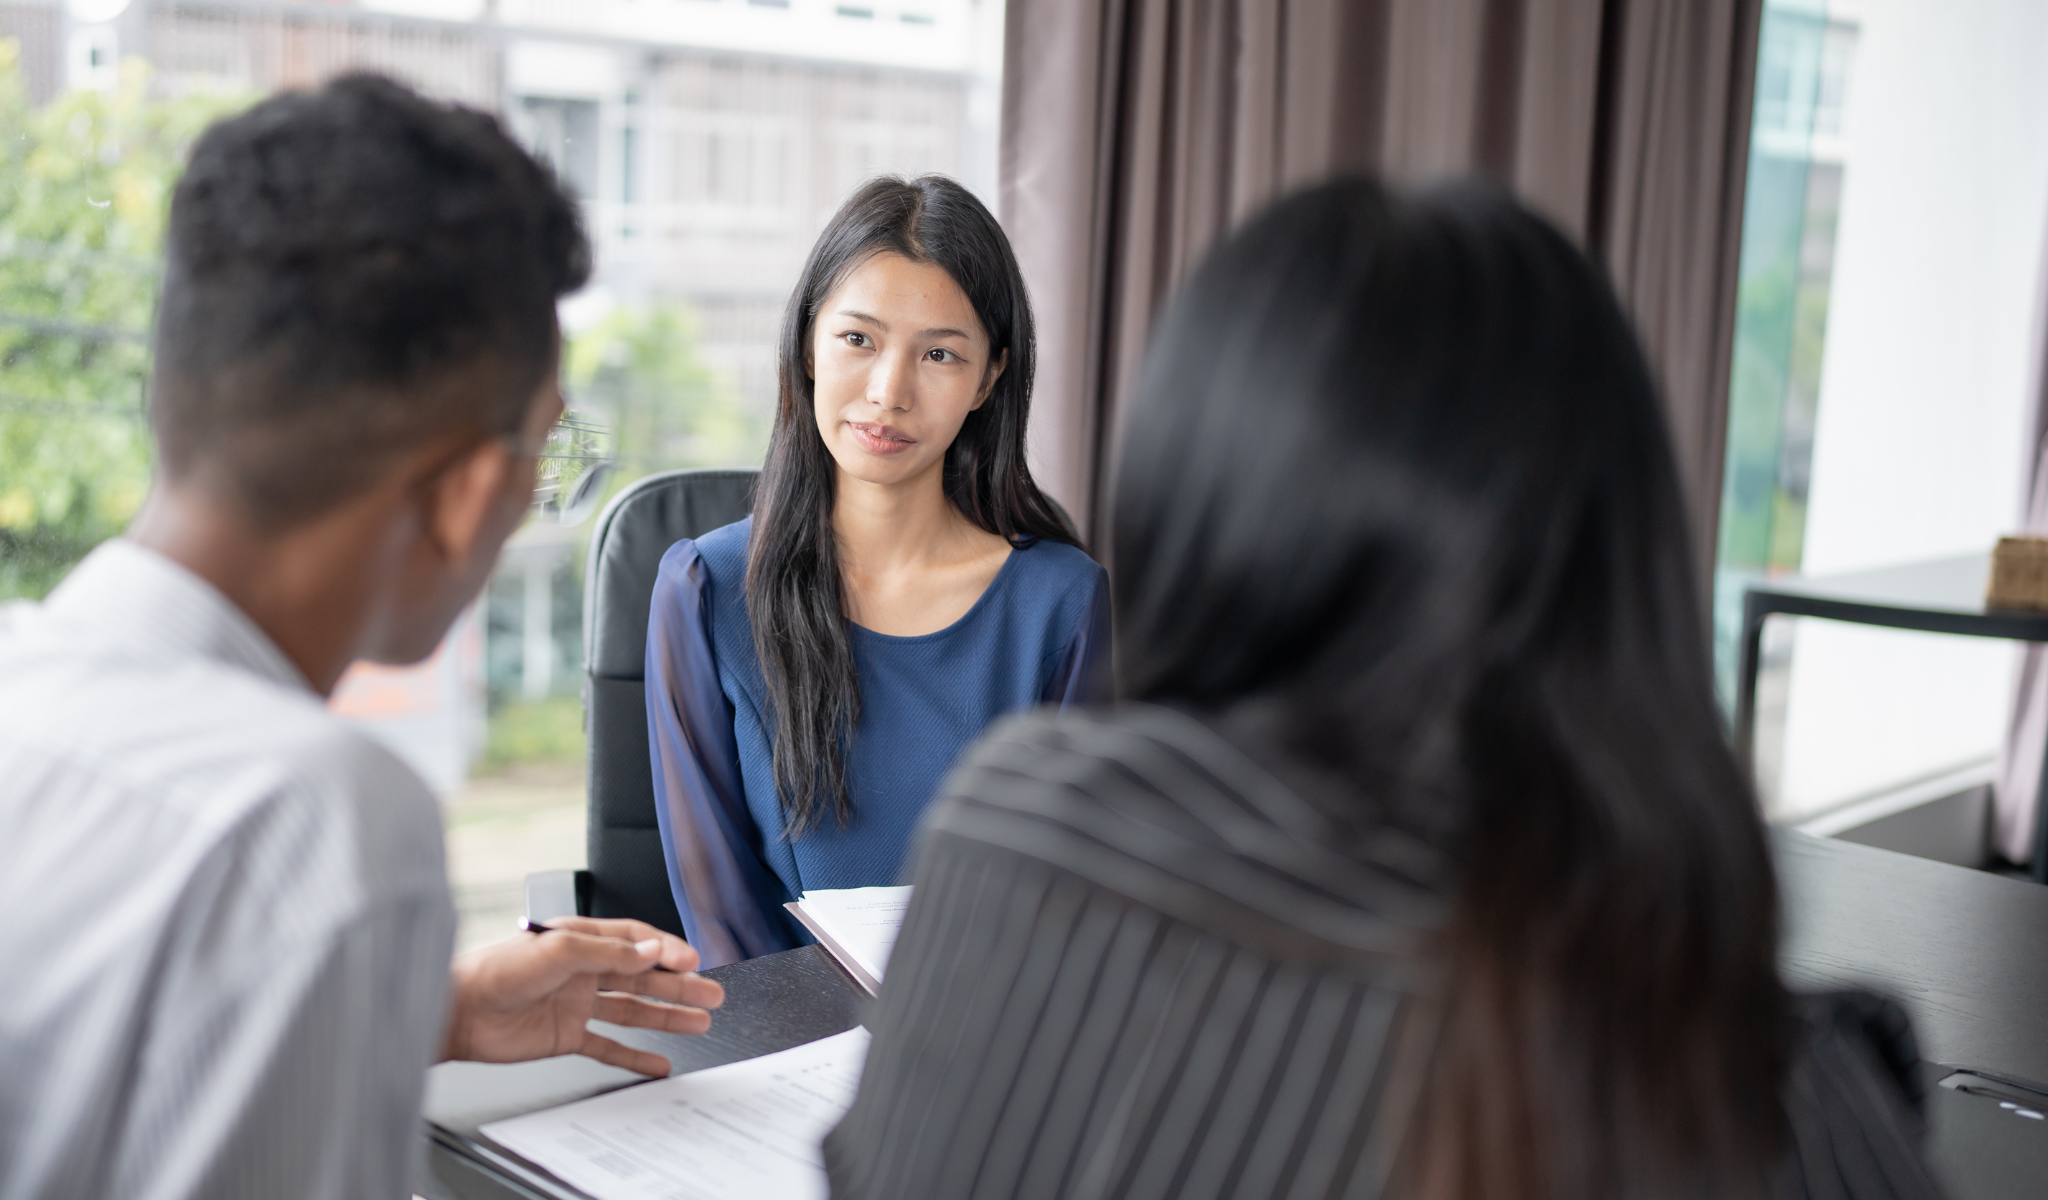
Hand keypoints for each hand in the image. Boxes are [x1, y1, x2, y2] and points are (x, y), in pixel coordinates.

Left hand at [443, 917, 725, 1075]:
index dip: (667, 950)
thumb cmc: (494, 971)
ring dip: (667, 1016)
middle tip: (711, 994)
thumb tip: (650, 949)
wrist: (456, 1012)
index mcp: (581, 940)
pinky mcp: (565, 1036)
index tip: (693, 961)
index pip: (636, 942)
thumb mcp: (558, 950)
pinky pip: (608, 1046)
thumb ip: (608, 952)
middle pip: (643, 977)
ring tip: (699, 1022)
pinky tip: (658, 1061)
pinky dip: (634, 1054)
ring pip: (633, 1010)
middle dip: (679, 985)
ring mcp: (576, 1004)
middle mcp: (582, 970)